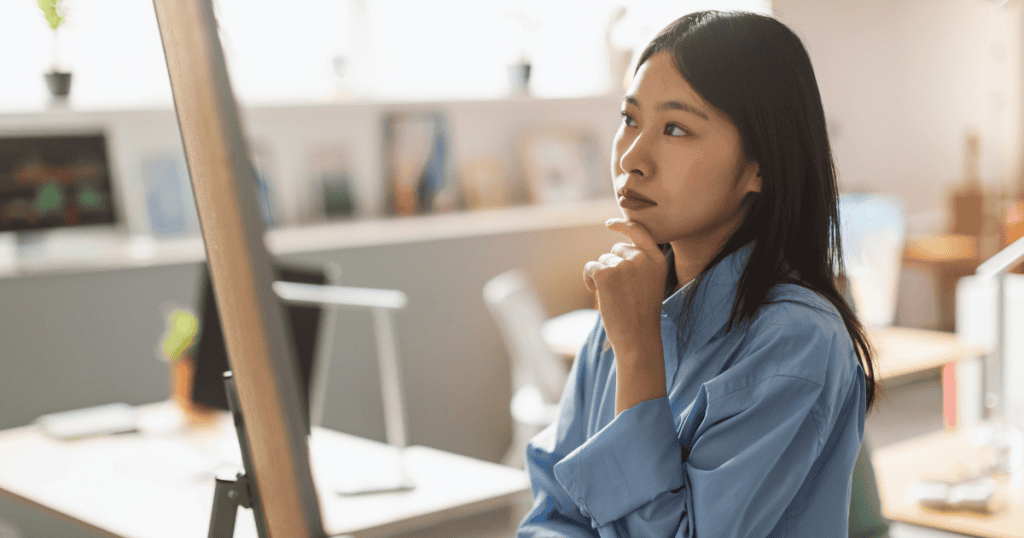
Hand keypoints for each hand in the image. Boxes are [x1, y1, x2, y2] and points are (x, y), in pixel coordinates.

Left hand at [583, 218, 667, 361]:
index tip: (610, 223)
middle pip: (616, 249)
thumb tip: (618, 248)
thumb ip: (640, 264)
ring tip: (612, 296)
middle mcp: (641, 258)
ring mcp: (623, 265)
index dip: (623, 225)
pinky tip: (595, 293)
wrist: (638, 338)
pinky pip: (590, 266)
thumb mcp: (651, 283)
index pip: (639, 232)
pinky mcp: (605, 274)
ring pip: (603, 259)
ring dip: (601, 275)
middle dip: (612, 264)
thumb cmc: (642, 315)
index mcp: (657, 260)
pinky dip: (588, 279)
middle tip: (618, 288)